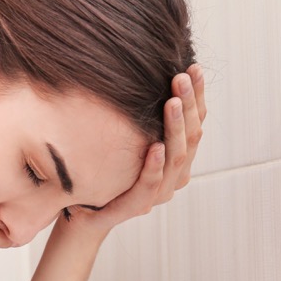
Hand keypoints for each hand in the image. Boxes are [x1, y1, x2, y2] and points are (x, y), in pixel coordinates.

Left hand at [64, 63, 206, 234]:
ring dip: (175, 128)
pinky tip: (156, 146)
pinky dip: (154, 165)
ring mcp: (159, 192)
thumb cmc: (108, 170)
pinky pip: (150, 185)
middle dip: (188, 104)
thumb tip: (146, 70)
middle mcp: (174, 175)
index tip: (192, 67)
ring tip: (173, 102)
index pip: (195, 122)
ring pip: (175, 158)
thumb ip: (142, 116)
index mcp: (177, 157)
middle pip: (190, 136)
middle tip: (182, 77)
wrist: (83, 213)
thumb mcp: (127, 137)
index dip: (197, 96)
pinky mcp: (136, 206)